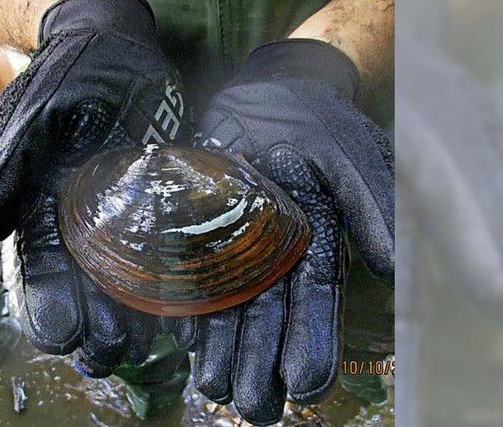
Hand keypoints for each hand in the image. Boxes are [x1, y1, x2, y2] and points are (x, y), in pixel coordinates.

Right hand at [0, 0, 187, 374]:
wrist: (121, 49)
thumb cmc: (73, 75)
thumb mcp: (36, 117)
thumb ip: (8, 170)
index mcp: (43, 206)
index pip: (40, 267)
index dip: (47, 303)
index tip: (60, 338)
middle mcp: (80, 220)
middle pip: (82, 283)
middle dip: (91, 322)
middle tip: (106, 356)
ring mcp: (121, 214)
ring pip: (122, 276)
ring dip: (128, 315)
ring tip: (137, 348)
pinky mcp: (159, 205)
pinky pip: (163, 250)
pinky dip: (168, 280)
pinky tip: (178, 309)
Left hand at [166, 40, 393, 423]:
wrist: (271, 91)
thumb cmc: (318, 122)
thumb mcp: (353, 156)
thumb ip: (371, 207)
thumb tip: (389, 267)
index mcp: (315, 241)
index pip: (315, 300)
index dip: (313, 341)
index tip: (306, 384)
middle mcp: (275, 252)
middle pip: (270, 313)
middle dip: (262, 360)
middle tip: (253, 406)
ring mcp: (237, 242)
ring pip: (231, 303)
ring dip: (224, 349)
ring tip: (215, 390)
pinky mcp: (203, 228)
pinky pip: (194, 272)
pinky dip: (189, 306)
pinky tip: (185, 342)